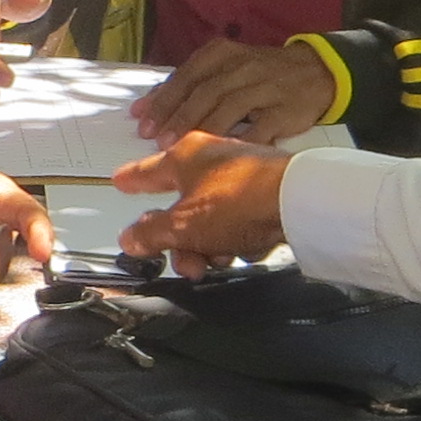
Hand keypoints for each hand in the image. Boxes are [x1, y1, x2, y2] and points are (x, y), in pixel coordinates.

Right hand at [111, 133, 291, 269]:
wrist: (299, 202)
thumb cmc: (239, 202)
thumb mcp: (182, 226)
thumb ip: (151, 233)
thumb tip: (130, 237)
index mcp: (184, 157)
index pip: (146, 171)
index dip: (130, 181)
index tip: (120, 183)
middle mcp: (210, 159)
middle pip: (180, 207)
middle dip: (181, 243)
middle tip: (187, 263)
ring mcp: (238, 174)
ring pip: (209, 218)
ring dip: (209, 245)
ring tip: (220, 258)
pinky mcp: (263, 190)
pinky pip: (237, 220)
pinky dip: (236, 237)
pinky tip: (244, 247)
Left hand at [132, 36, 336, 144]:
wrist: (318, 71)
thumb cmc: (261, 74)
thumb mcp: (227, 67)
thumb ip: (192, 84)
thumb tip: (150, 107)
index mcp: (223, 54)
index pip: (187, 75)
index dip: (163, 98)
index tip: (141, 120)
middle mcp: (243, 67)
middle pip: (204, 91)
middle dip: (177, 116)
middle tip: (156, 139)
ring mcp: (266, 87)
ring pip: (228, 107)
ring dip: (201, 129)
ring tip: (180, 148)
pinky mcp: (286, 109)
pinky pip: (260, 128)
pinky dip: (240, 142)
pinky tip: (221, 157)